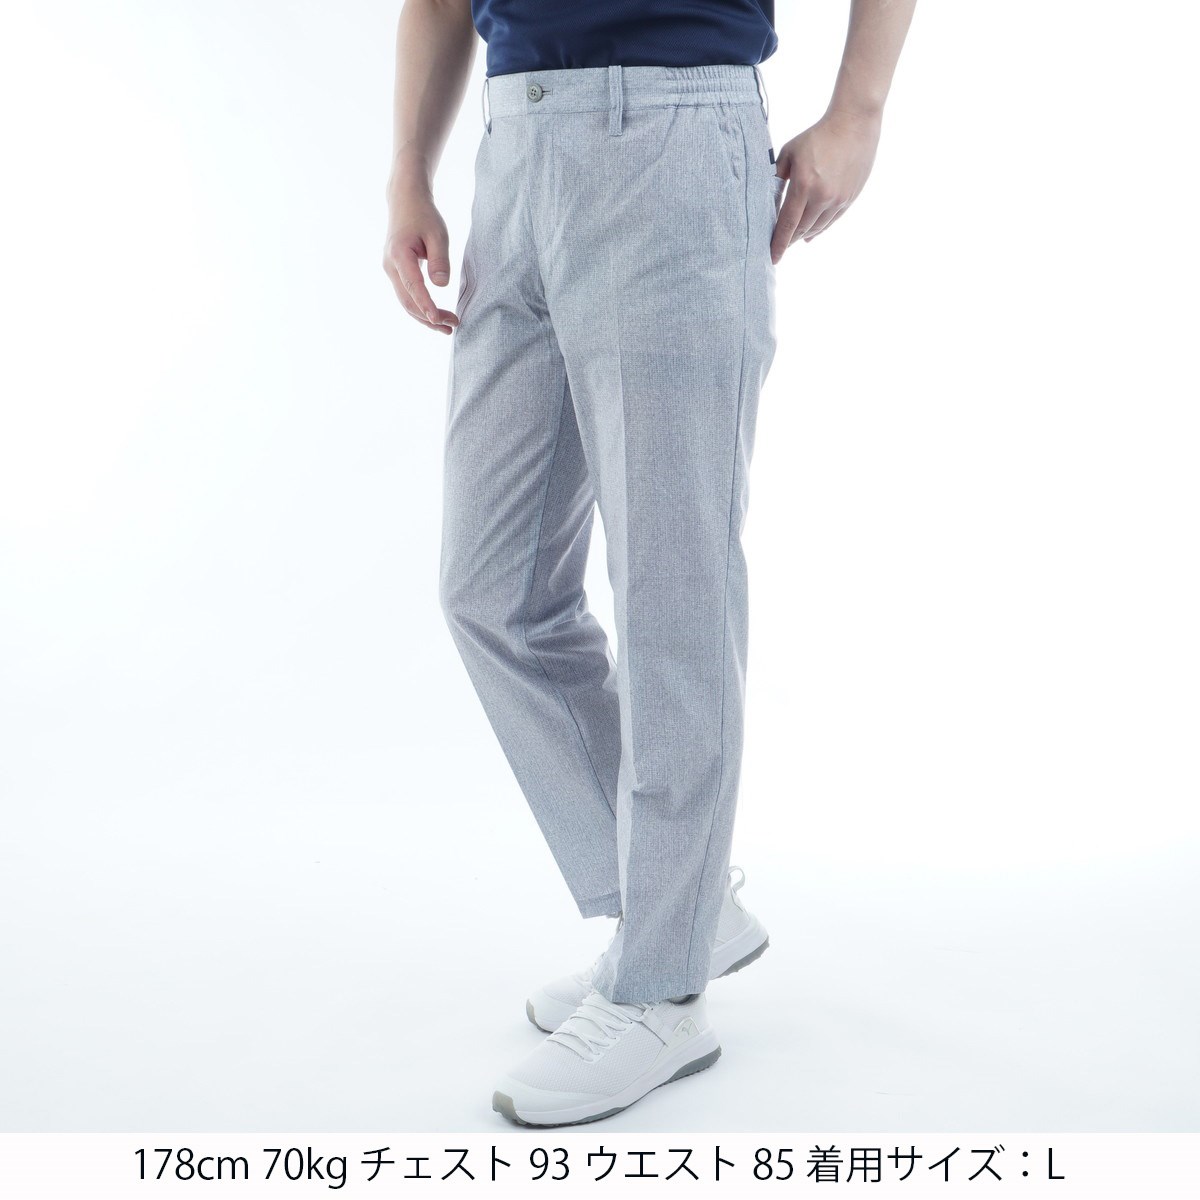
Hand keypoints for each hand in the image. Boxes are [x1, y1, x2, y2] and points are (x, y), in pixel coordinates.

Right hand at [382, 170, 458, 333]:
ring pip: (406, 302)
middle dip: (429, 318)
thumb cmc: (423, 216)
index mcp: (399, 254)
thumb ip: (440, 260)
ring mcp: (390, 270)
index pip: (413, 287)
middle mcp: (390, 266)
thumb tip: (441, 285)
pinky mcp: (395, 273)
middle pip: (407, 302)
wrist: (405, 202)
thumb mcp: (438, 234)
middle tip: (453, 326)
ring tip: (449, 326)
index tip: (439, 321)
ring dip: (425, 317)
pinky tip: (436, 315)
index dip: (426, 306)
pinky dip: (421, 308)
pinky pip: (407, 296)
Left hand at [771, 108, 880, 262]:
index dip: (778, 243)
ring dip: (804, 235)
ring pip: (817, 228)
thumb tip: (769, 198)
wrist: (854, 123)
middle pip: (801, 229)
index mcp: (803, 185)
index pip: (787, 223)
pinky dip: (819, 229)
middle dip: (789, 240)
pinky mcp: (849, 198)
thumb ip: (777, 176)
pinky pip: (831, 222)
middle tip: (779, 246)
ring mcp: (838, 199)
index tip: (772, 258)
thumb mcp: (790, 152)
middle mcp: (822, 196)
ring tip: (794, 240)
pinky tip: (811, 234)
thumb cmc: (817, 135)